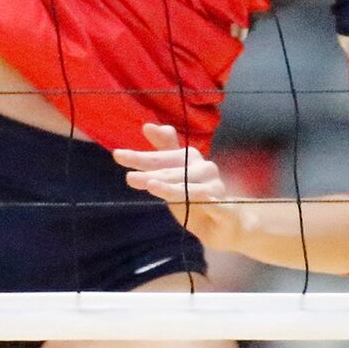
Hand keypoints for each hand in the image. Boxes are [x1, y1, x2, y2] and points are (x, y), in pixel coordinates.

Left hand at [115, 124, 250, 252]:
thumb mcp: (174, 175)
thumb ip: (162, 152)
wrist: (230, 222)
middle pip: (172, 172)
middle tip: (129, 177)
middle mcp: (204, 169)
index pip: (161, 155)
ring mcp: (216, 188)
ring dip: (171, 188)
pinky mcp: (228, 210)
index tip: (117, 155)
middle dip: (150, 174)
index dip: (140, 156)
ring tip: (152, 186)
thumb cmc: (195, 195)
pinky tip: (205, 199)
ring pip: (190, 188)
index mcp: (189, 159)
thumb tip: (146, 125)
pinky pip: (219, 205)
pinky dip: (212, 202)